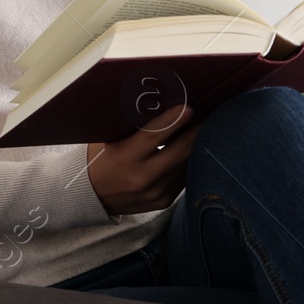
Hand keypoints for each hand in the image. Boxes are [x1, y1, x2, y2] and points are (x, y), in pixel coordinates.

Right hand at [85, 102, 202, 217]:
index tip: (190, 106)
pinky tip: (193, 147)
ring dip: (197, 145)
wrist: (92, 197)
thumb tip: (165, 102)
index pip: (154, 135)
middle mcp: (142, 177)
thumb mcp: (111, 139)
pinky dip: (188, 161)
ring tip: (205, 126)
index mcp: (125, 157)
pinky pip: (183, 177)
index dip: (174, 120)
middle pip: (180, 150)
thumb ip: (136, 126)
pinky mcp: (164, 200)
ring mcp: (155, 192)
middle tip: (211, 112)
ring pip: (186, 163)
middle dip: (198, 130)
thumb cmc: (102, 158)